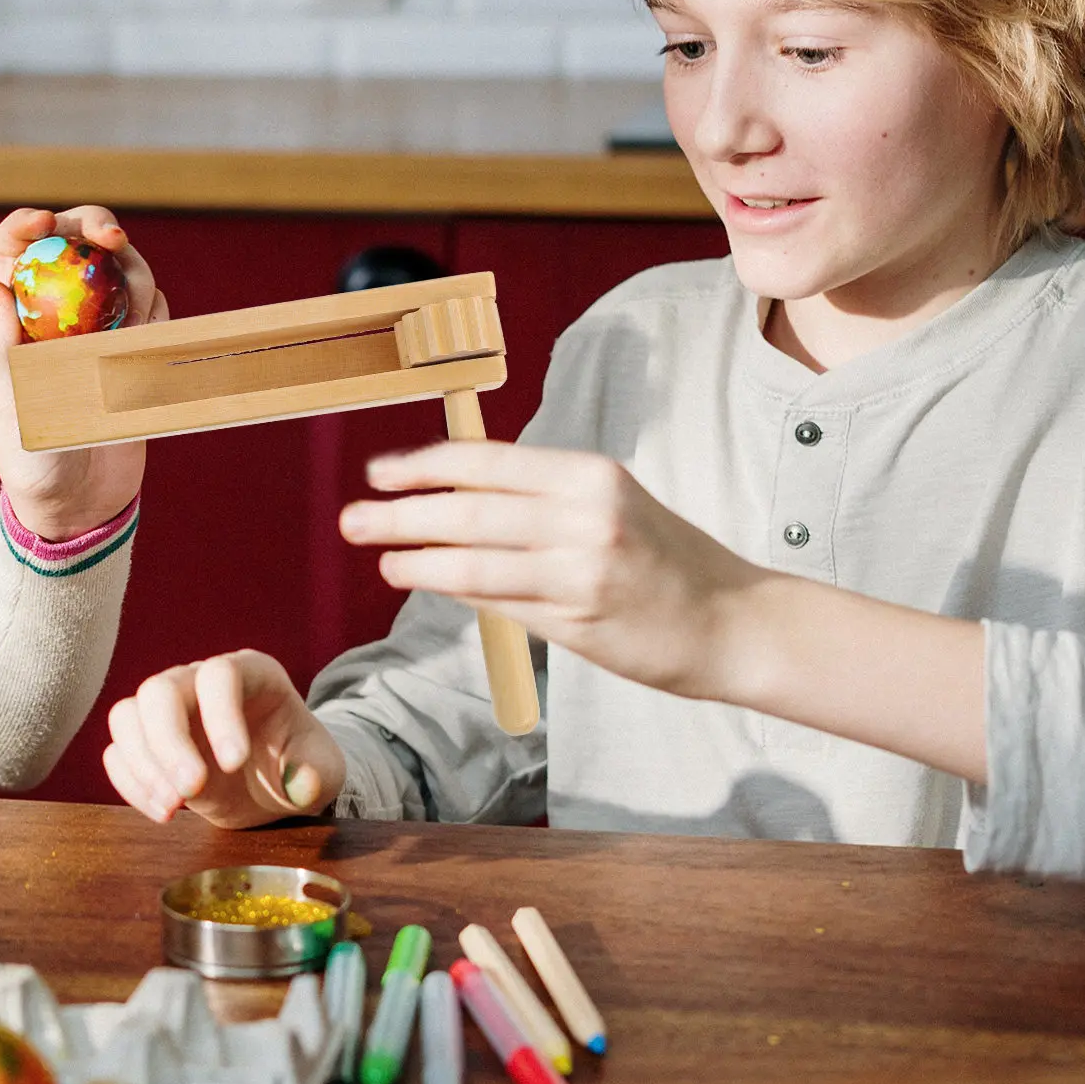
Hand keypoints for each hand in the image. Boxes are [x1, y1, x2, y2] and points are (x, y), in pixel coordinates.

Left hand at [0, 206, 166, 540]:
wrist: (81, 505)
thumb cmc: (32, 461)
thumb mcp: (9, 406)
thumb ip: (1, 348)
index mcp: (14, 322)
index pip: (13, 253)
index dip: (28, 225)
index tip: (48, 221)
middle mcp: (57, 317)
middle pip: (75, 248)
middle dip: (94, 228)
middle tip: (112, 238)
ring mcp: (99, 334)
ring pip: (120, 274)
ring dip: (132, 269)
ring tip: (135, 304)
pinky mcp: (135, 355)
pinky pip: (152, 312)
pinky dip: (157, 307)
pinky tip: (152, 330)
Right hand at [103, 650, 346, 827]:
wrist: (275, 782)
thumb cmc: (301, 763)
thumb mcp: (324, 770)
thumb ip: (318, 774)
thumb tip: (302, 784)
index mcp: (252, 674)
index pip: (220, 675)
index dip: (220, 716)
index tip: (233, 764)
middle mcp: (201, 681)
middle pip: (161, 690)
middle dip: (169, 743)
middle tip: (189, 793)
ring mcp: (169, 709)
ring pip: (128, 715)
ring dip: (143, 765)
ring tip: (174, 808)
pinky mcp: (147, 742)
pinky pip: (118, 752)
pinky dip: (131, 783)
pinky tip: (163, 811)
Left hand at [339, 441, 763, 701]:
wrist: (732, 621)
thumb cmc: (665, 562)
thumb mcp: (611, 507)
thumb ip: (539, 502)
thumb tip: (455, 501)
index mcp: (591, 474)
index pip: (488, 461)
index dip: (425, 465)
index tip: (379, 471)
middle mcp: (586, 514)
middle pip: (469, 508)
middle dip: (401, 512)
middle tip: (352, 517)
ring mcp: (582, 568)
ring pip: (474, 557)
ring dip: (414, 556)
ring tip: (377, 554)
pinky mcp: (579, 618)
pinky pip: (496, 598)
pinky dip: (451, 586)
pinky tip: (420, 580)